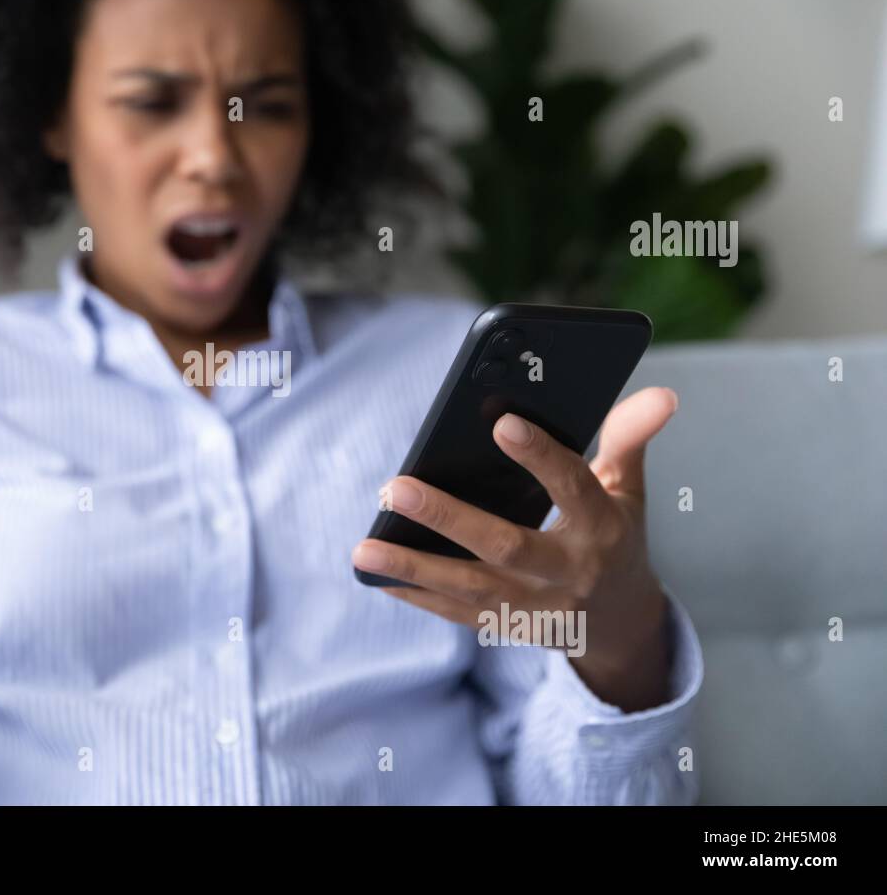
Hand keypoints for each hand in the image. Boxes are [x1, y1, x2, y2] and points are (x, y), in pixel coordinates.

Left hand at [351, 386, 678, 711]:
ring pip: (471, 588)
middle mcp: (570, 572)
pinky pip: (457, 614)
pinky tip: (377, 574)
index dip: (541, 457)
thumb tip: (658, 392)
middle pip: (506, 545)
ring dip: (414, 568)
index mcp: (603, 528)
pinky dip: (416, 595)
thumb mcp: (627, 489)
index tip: (502, 423)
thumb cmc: (615, 537)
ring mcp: (539, 607)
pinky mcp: (510, 629)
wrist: (623, 625)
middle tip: (396, 487)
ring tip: (364, 548)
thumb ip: (629, 438)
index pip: (573, 487)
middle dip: (448, 518)